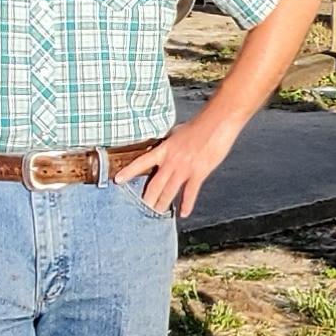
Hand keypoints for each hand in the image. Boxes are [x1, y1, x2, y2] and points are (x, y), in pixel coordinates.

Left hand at [113, 121, 232, 219]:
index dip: (128, 172)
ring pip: (169, 191)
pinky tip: (183, 213)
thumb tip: (165, 145)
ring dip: (163, 204)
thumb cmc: (200, 124)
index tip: (118, 180)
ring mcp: (184, 168)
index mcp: (164, 149)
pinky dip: (186, 205)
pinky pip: (190, 193)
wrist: (216, 122)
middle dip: (147, 199)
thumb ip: (169, 143)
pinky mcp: (199, 173)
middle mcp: (171, 161)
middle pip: (154, 184)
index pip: (141, 162)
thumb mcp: (177, 132)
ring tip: (158, 213)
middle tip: (142, 209)